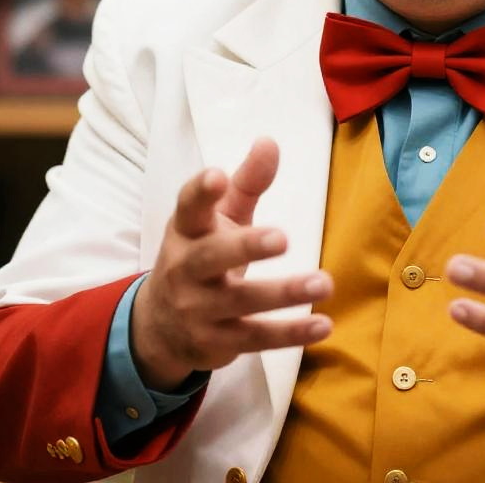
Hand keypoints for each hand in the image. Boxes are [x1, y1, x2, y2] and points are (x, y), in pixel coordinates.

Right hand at [132, 139, 332, 390]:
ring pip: (241, 301)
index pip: (188, 207)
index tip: (217, 176)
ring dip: (284, 293)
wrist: (160, 328)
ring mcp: (198, 310)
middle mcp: (186, 270)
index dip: (201, 192)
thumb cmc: (202, 255)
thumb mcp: (219, 218)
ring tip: (325, 282)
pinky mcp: (217, 343)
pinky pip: (256, 338)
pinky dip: (291, 334)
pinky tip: (324, 324)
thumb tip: (270, 141)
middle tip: (283, 238)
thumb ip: (246, 183)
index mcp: (186, 231)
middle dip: (246, 247)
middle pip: (212, 258)